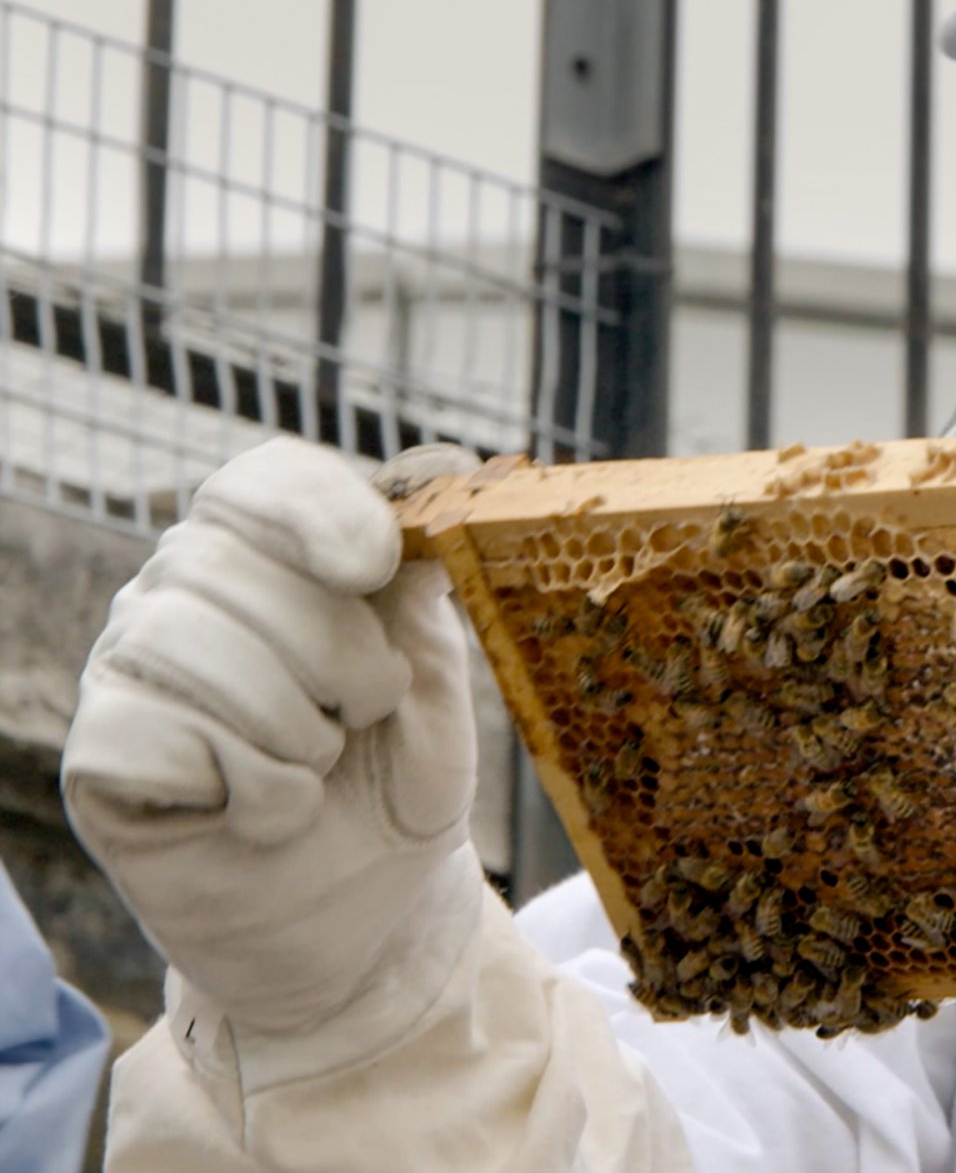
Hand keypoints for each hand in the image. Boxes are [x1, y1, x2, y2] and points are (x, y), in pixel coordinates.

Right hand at [61, 438, 485, 1039]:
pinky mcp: (103, 757)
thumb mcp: (433, 661)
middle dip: (339, 656)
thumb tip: (443, 463)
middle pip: (239, 566)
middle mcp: (180, 589)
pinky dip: (252, 787)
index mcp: (264, 549)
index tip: (376, 566)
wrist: (378, 901)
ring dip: (299, 728)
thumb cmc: (400, 770)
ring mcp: (128, 668)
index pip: (264, 478)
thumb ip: (424, 567)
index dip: (321, 511)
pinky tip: (270, 810)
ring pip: (195, 651)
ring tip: (321, 763)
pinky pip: (161, 738)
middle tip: (363, 713)